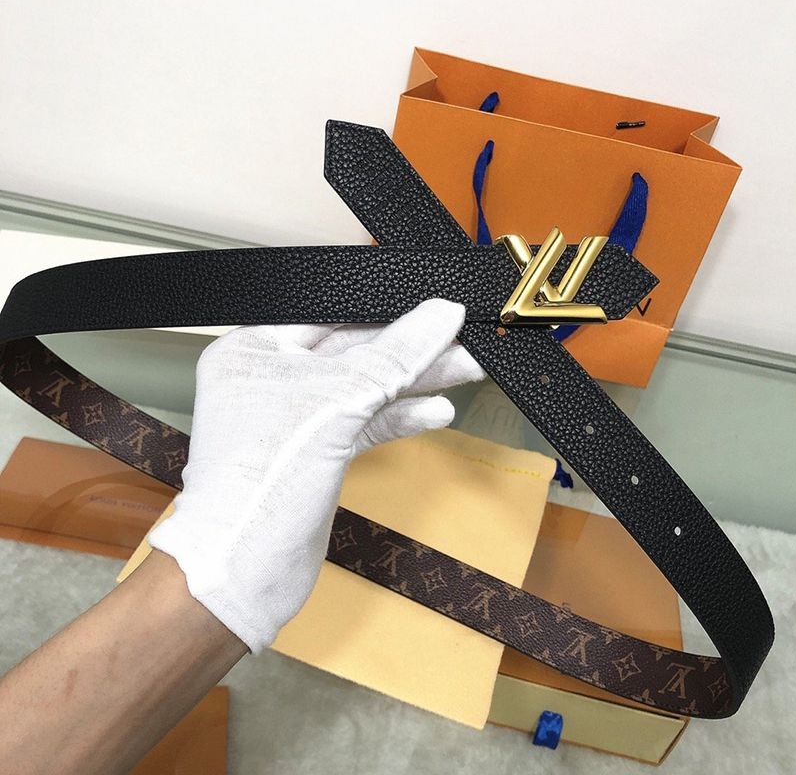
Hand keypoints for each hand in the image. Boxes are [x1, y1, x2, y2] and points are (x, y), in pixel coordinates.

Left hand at [149, 299, 482, 651]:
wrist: (245, 573)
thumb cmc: (263, 483)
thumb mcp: (336, 403)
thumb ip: (394, 357)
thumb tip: (442, 314)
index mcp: (254, 350)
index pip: (330, 316)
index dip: (384, 311)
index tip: (433, 307)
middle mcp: (271, 379)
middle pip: (353, 353)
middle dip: (409, 351)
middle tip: (462, 341)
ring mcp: (295, 419)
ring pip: (364, 389)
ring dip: (413, 383)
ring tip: (465, 369)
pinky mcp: (317, 453)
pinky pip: (365, 424)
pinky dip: (399, 417)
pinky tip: (435, 411)